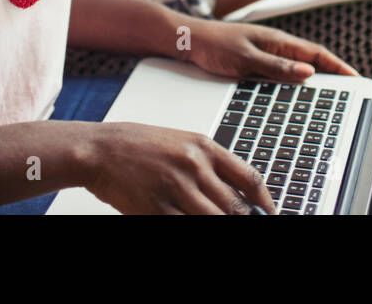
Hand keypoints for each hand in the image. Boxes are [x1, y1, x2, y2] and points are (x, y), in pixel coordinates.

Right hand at [84, 121, 274, 213]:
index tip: (270, 213)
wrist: (100, 150)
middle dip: (246, 220)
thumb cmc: (138, 145)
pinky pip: (185, 227)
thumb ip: (210, 164)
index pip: (249, 178)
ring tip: (225, 227)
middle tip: (249, 224)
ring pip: (215, 220)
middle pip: (236, 207)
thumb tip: (237, 191)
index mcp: (204, 147)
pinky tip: (195, 225)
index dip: (266, 202)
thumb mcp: (182, 143)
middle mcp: (194, 167)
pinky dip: (195, 229)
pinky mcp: (157, 210)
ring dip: (223, 225)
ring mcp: (176, 190)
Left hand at [182, 18, 357, 82]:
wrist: (188, 40)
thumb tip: (308, 74)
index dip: (338, 66)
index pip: (316, 54)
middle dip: (332, 76)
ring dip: (314, 81)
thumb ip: (276, 67)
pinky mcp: (256, 63)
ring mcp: (267, 54)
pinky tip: (295, 98)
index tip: (356, 78)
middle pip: (311, 62)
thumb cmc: (214, 44)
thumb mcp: (246, 59)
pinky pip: (282, 74)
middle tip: (350, 93)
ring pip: (297, 70)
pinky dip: (294, 85)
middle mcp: (276, 47)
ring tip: (329, 99)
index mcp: (279, 42)